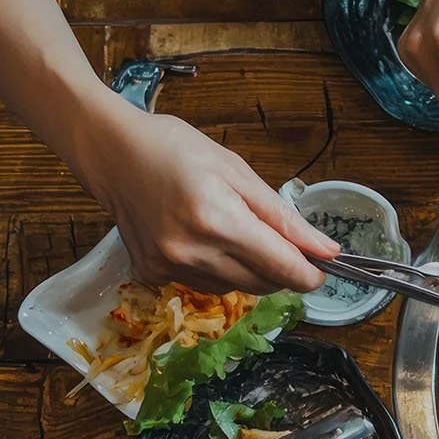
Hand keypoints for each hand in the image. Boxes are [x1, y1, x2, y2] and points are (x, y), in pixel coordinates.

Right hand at [74, 98, 337, 293]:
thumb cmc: (176, 150)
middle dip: (282, 270)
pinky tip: (203, 240)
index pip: (281, 267)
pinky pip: (204, 285)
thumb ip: (284, 218)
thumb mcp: (238, 172)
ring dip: (249, 270)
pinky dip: (218, 270)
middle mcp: (191, 251)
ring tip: (232, 231)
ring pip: (235, 288)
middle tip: (280, 242)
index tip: (322, 269)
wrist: (111, 151)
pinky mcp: (151, 273)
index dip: (309, 274)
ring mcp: (168, 266)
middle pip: (262, 284)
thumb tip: (326, 251)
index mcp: (218, 220)